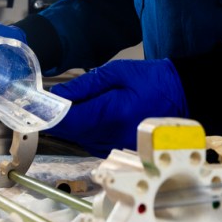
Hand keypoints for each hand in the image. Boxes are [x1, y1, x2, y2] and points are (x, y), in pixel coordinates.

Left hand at [47, 59, 187, 156]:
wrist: (184, 96)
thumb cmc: (153, 79)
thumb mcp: (118, 72)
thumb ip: (86, 85)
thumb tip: (59, 94)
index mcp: (112, 113)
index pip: (70, 121)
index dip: (50, 115)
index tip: (38, 106)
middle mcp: (113, 136)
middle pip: (72, 133)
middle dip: (58, 119)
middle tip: (48, 103)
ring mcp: (119, 146)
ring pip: (81, 140)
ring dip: (72, 125)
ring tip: (70, 107)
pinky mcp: (122, 149)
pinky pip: (93, 143)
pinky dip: (86, 131)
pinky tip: (91, 116)